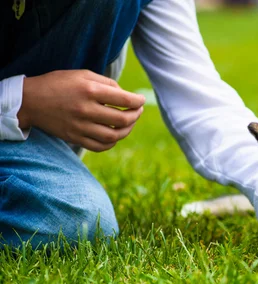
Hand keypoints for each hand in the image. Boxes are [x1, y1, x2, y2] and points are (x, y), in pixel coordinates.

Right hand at [17, 70, 145, 151]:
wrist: (30, 101)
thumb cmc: (59, 84)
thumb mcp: (82, 75)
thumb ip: (107, 83)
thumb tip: (126, 96)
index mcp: (89, 90)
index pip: (125, 100)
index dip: (138, 101)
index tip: (141, 101)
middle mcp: (86, 110)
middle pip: (122, 120)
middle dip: (135, 116)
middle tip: (137, 111)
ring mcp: (80, 126)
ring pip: (113, 137)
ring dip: (127, 131)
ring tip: (128, 123)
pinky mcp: (74, 138)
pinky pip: (100, 147)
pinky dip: (111, 143)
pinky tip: (114, 135)